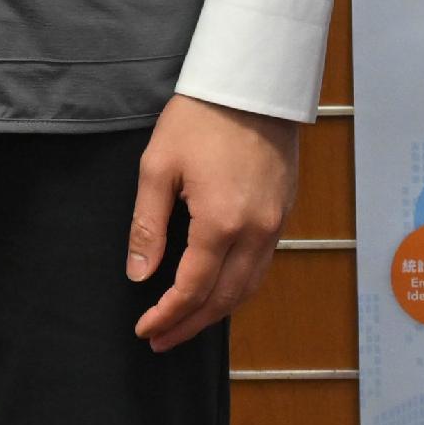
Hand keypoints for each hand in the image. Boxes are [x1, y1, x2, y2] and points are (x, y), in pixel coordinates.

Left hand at [130, 94, 301, 354]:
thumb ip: (147, 224)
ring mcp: (275, 225)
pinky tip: (217, 290)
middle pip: (224, 299)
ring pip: (248, 288)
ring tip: (186, 323)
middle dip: (190, 324)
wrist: (252, 84)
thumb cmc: (200, 118)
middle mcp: (256, 232)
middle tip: (161, 340)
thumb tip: (139, 274)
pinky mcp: (283, 213)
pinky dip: (238, 288)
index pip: (192, 289)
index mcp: (221, 223)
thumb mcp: (158, 165)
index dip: (167, 315)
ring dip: (216, 312)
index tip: (145, 330)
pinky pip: (262, 267)